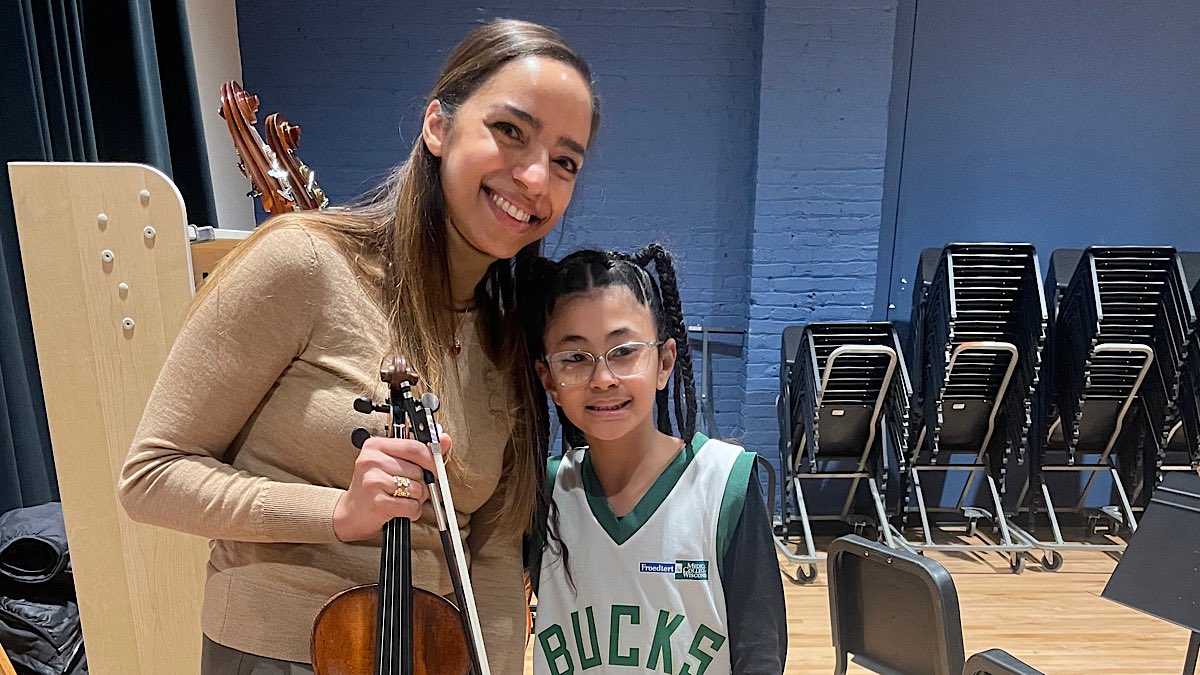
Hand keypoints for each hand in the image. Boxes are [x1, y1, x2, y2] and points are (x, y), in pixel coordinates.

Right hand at [332, 432, 450, 541]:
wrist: (351, 513)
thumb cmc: (374, 487)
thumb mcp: (394, 463)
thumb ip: (420, 451)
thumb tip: (445, 439)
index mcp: (376, 445)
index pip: (414, 447)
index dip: (431, 459)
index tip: (435, 468)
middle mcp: (371, 460)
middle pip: (418, 470)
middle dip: (423, 484)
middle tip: (412, 489)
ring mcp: (373, 481)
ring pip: (417, 489)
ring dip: (417, 499)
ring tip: (402, 499)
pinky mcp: (377, 502)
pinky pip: (411, 506)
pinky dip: (412, 512)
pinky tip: (400, 509)